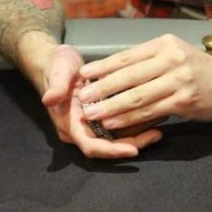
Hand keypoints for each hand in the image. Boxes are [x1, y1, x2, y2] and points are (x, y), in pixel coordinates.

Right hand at [41, 44, 162, 158]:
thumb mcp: (57, 72)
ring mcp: (92, 123)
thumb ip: (55, 86)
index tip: (133, 150)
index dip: (112, 150)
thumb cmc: (56, 66)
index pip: (91, 145)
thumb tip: (49, 98)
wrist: (56, 61)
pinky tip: (155, 110)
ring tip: (162, 120)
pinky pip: (120, 123)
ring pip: (117, 136)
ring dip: (139, 132)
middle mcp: (81, 129)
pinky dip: (137, 119)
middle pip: (108, 145)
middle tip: (156, 135)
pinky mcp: (101, 114)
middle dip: (133, 143)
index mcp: (69, 124)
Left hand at [78, 34, 211, 131]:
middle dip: (102, 87)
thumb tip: (113, 73)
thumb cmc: (198, 69)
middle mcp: (172, 59)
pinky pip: (151, 111)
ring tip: (92, 113)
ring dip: (111, 106)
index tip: (83, 74)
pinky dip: (130, 119)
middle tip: (82, 96)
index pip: (127, 56)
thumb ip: (149, 61)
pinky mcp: (185, 101)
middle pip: (129, 75)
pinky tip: (115, 123)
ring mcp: (179, 80)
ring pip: (137, 96)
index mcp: (165, 44)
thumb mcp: (175, 54)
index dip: (103, 66)